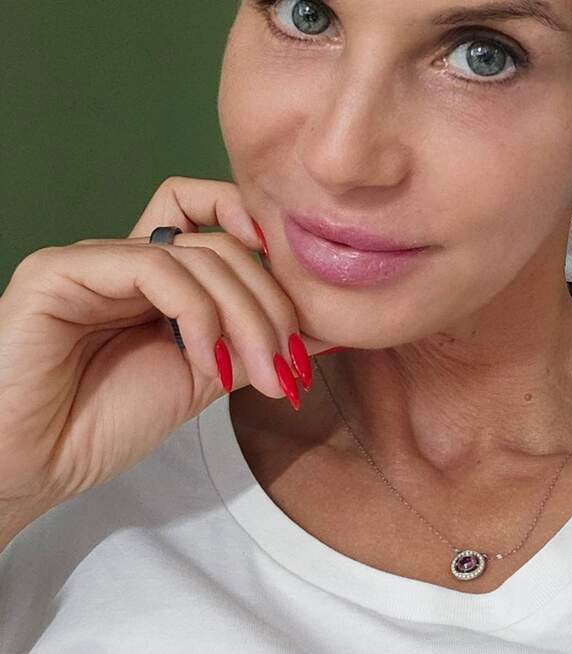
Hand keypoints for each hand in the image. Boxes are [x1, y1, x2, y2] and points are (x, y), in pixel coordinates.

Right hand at [0, 176, 336, 527]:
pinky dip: (199, 313)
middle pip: (225, 244)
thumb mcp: (205, 376)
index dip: (267, 244)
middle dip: (272, 306)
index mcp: (160, 278)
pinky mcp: (60, 270)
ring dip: (246, 317)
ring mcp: (95, 260)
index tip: (306, 306)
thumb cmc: (106, 424)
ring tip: (259, 375)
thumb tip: (329, 325)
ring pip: (199, 253)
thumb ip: (255, 343)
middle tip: (289, 366)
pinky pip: (154, 267)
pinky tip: (206, 362)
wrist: (35, 466)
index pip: (219, 218)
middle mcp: (128, 259)